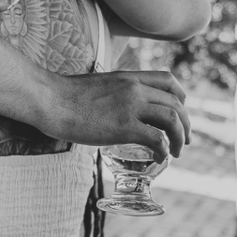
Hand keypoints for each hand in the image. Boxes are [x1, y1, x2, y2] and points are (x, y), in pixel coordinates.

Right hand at [42, 70, 190, 161]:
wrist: (50, 100)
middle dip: (186, 123)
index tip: (182, 112)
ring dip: (180, 138)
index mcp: (129, 78)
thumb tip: (116, 108)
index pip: (169, 80)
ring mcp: (130, 107)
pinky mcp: (123, 127)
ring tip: (176, 153)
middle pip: (176, 103)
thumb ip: (115, 93)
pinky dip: (163, 150)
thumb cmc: (66, 96)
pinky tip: (159, 158)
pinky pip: (156, 138)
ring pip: (172, 119)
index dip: (182, 97)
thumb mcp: (99, 85)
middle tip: (185, 140)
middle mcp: (135, 89)